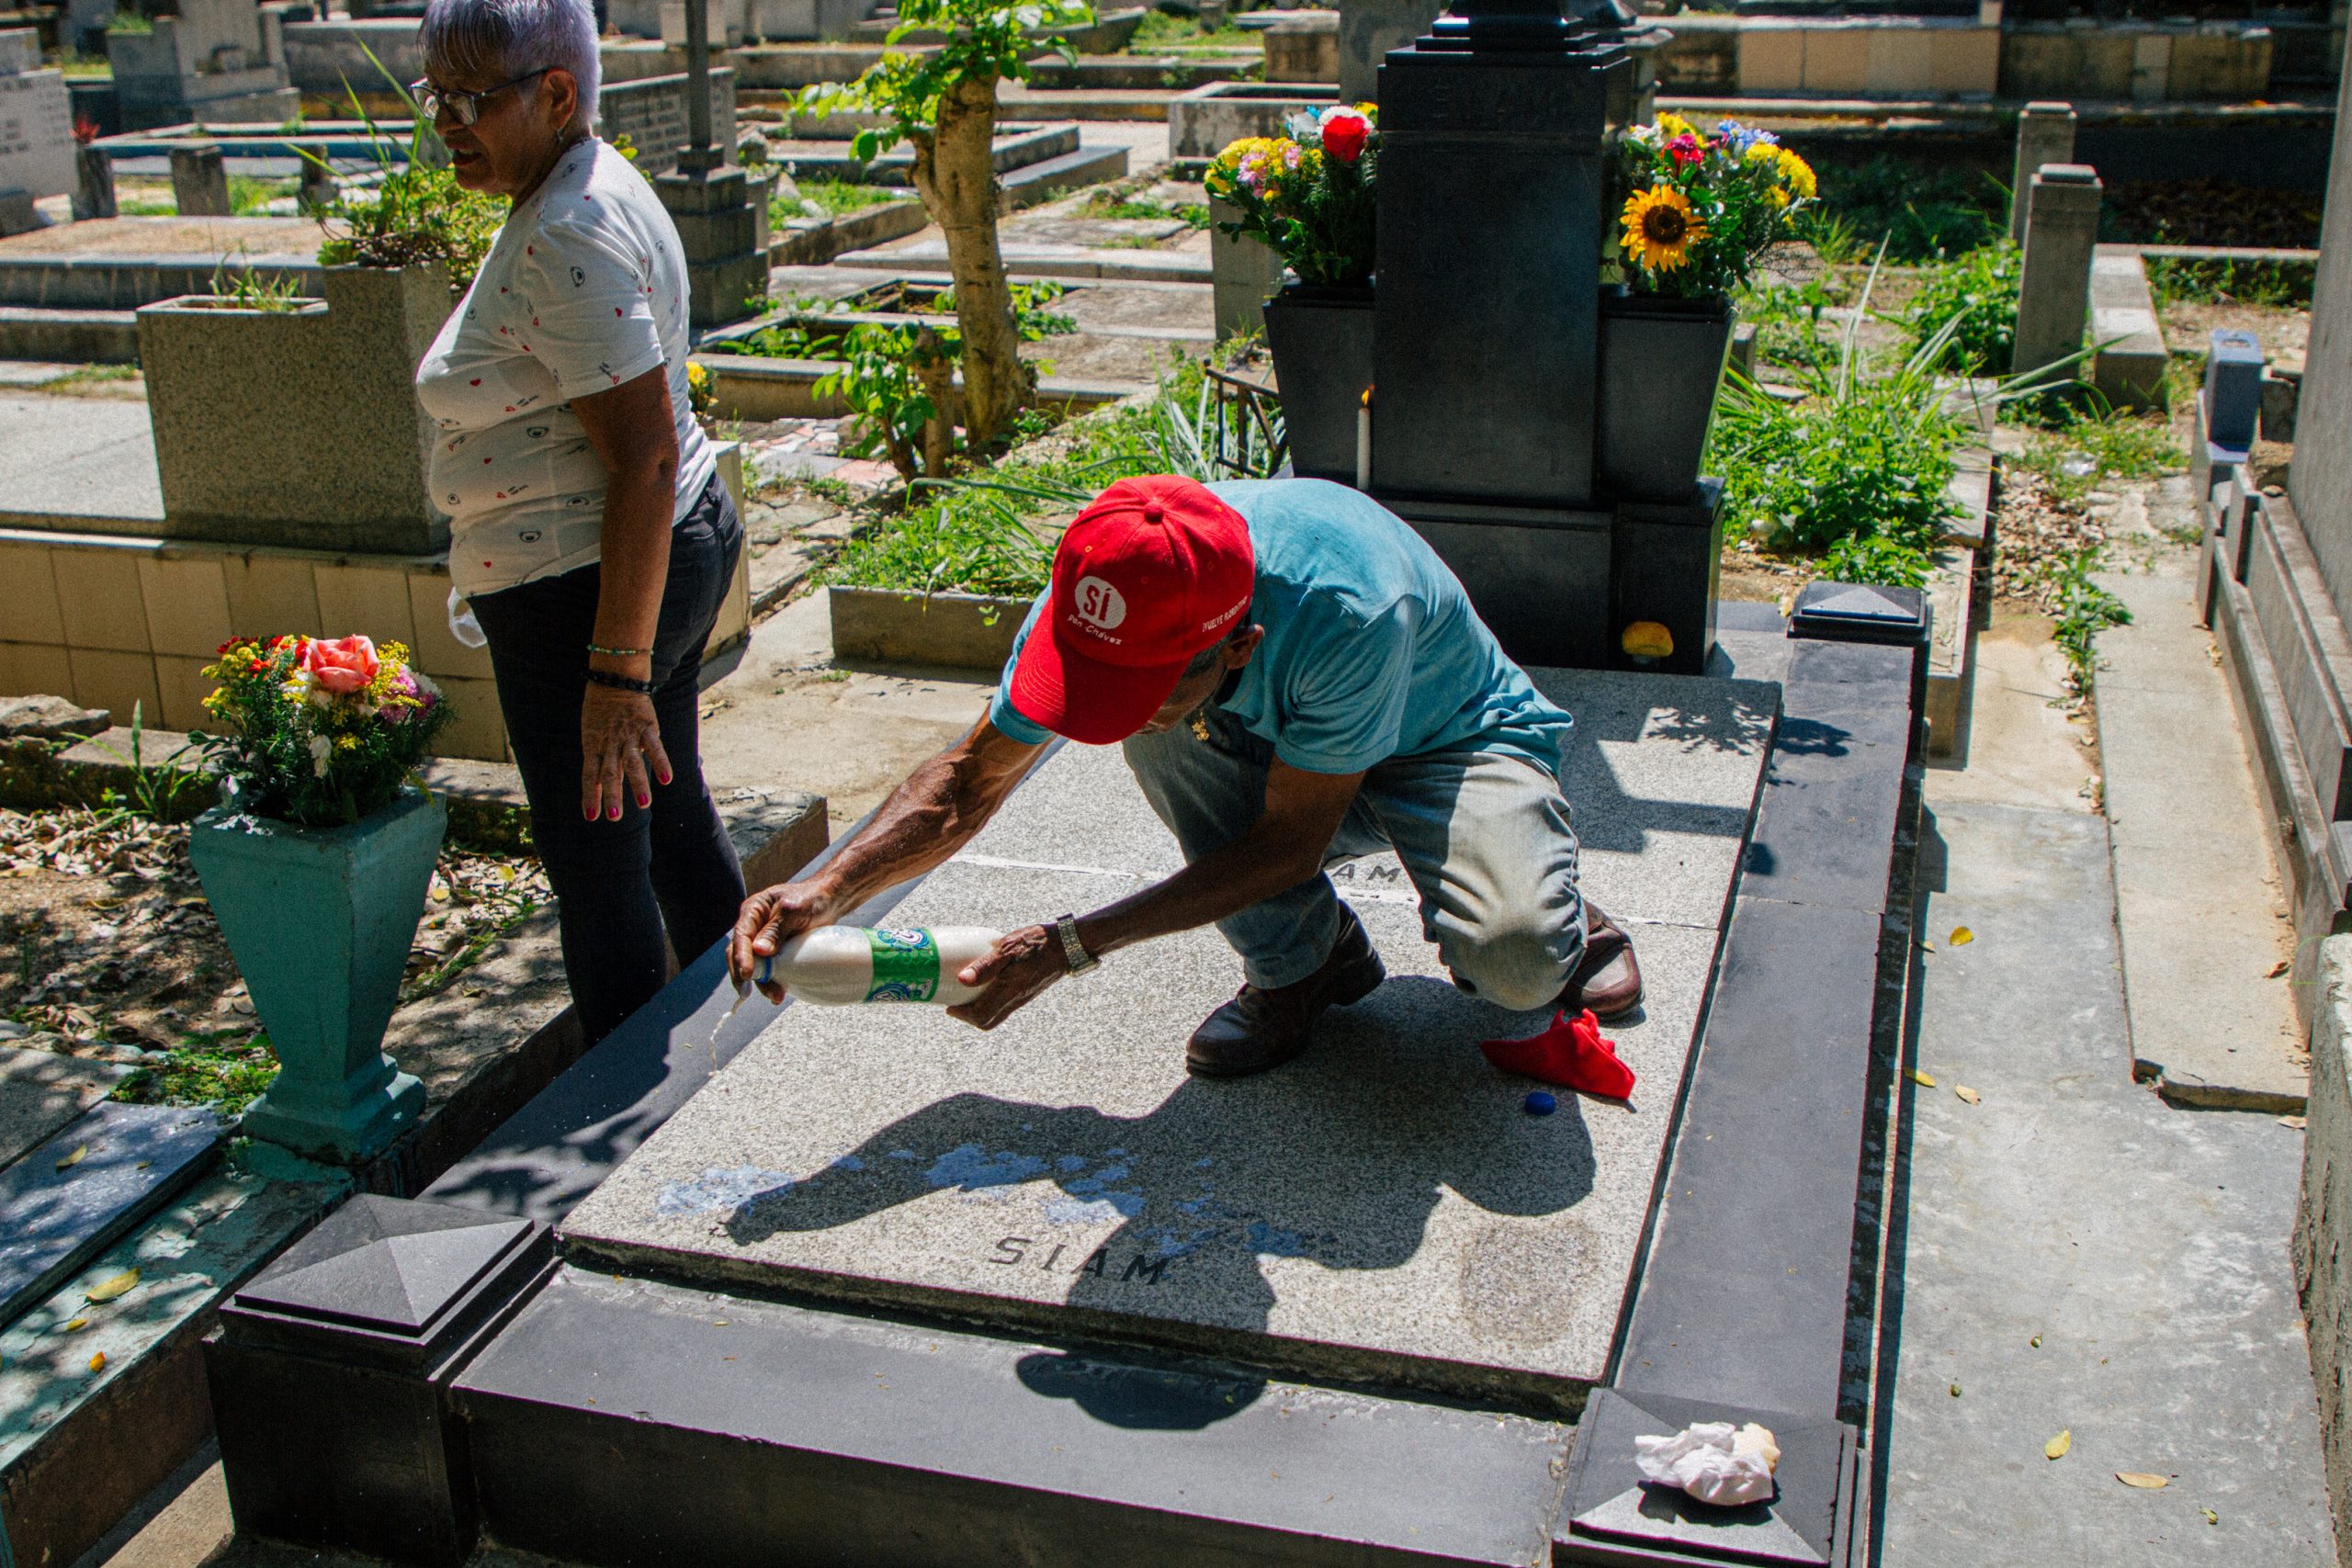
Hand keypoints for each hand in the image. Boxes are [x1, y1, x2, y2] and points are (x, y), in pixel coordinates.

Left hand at [581, 682, 670, 821]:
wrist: (614, 677)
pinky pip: (654, 747)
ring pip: (632, 763)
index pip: (589, 775)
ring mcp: (628, 735)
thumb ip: (602, 755)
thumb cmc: (601, 708)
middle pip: (610, 773)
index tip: (591, 817)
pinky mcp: (646, 727)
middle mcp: (609, 743)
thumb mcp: (592, 731)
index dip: (590, 795)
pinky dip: (660, 763)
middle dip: (612, 795)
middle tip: (614, 817)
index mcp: (593, 745)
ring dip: (637, 784)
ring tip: (644, 804)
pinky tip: (666, 779)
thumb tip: (608, 779)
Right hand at [729, 880, 836, 1000]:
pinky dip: (771, 981)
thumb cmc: (810, 899)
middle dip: (743, 975)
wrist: (828, 902)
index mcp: (753, 911)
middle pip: (739, 953)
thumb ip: (776, 929)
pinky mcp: (775, 952)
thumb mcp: (794, 911)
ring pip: (754, 964)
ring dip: (761, 982)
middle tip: (747, 993)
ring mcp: (763, 940)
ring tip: (775, 996)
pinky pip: (768, 968)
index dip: (741, 956)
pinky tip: (779, 992)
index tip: (747, 974)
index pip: (741, 935)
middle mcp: (754, 926)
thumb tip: (759, 951)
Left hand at [945, 924, 1066, 1030]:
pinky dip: (991, 1000)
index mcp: (1010, 991)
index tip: (950, 1006)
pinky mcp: (1027, 992)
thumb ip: (986, 965)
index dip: (962, 1015)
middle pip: (989, 1021)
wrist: (1068, 944)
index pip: (982, 1016)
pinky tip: (986, 983)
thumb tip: (961, 979)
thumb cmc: (1037, 943)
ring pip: (997, 1014)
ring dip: (979, 1009)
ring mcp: (1023, 997)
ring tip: (967, 992)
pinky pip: (1005, 1004)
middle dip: (969, 1016)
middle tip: (956, 1002)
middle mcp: (1016, 1000)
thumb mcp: (1008, 948)